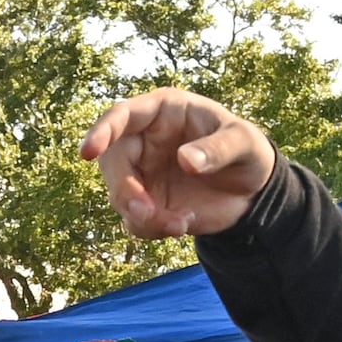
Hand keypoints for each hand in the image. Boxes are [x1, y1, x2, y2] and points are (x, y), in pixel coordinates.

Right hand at [82, 89, 274, 240]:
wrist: (253, 192)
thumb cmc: (248, 152)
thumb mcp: (244, 144)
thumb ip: (218, 149)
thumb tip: (185, 161)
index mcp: (162, 112)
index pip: (123, 115)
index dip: (103, 131)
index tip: (88, 152)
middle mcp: (144, 140)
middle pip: (112, 161)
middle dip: (123, 189)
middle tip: (145, 213)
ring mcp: (143, 173)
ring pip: (120, 196)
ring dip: (143, 216)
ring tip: (181, 224)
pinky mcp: (147, 203)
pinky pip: (135, 220)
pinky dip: (153, 229)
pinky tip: (184, 224)